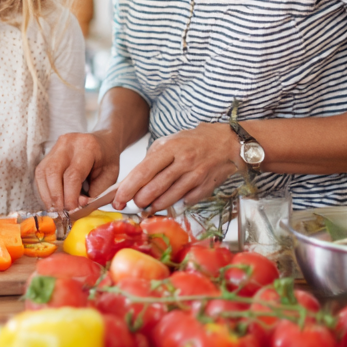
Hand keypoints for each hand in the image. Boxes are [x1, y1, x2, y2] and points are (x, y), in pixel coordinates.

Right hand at [36, 132, 120, 212]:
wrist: (102, 143)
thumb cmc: (106, 161)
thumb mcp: (109, 177)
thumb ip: (96, 192)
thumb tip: (79, 205)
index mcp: (87, 147)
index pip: (73, 174)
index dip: (70, 196)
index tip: (72, 211)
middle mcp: (67, 144)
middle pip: (53, 172)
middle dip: (55, 196)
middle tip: (61, 213)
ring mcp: (55, 147)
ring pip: (43, 173)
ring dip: (47, 194)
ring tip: (55, 209)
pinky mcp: (48, 154)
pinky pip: (41, 173)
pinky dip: (45, 189)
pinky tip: (52, 200)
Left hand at [113, 122, 240, 211]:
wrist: (227, 142)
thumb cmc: (193, 142)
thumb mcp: (168, 142)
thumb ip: (151, 160)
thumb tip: (131, 181)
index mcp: (170, 148)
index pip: (143, 171)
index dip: (128, 188)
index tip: (118, 199)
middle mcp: (183, 162)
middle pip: (154, 188)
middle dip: (139, 200)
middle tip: (134, 202)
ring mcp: (196, 176)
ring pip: (168, 199)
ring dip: (154, 205)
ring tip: (149, 204)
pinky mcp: (206, 188)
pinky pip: (185, 202)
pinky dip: (176, 204)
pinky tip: (171, 200)